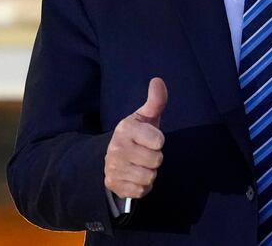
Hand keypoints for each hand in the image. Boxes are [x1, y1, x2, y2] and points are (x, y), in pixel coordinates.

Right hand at [104, 77, 167, 198]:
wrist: (115, 156)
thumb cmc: (138, 134)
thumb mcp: (146, 117)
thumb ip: (156, 100)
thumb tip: (157, 80)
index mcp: (125, 128)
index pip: (159, 141)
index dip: (158, 141)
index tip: (150, 138)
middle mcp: (116, 148)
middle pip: (156, 160)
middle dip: (155, 158)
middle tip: (145, 153)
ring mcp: (113, 167)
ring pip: (149, 177)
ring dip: (150, 173)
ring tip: (141, 164)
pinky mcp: (113, 184)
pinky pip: (141, 191)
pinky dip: (142, 186)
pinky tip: (135, 176)